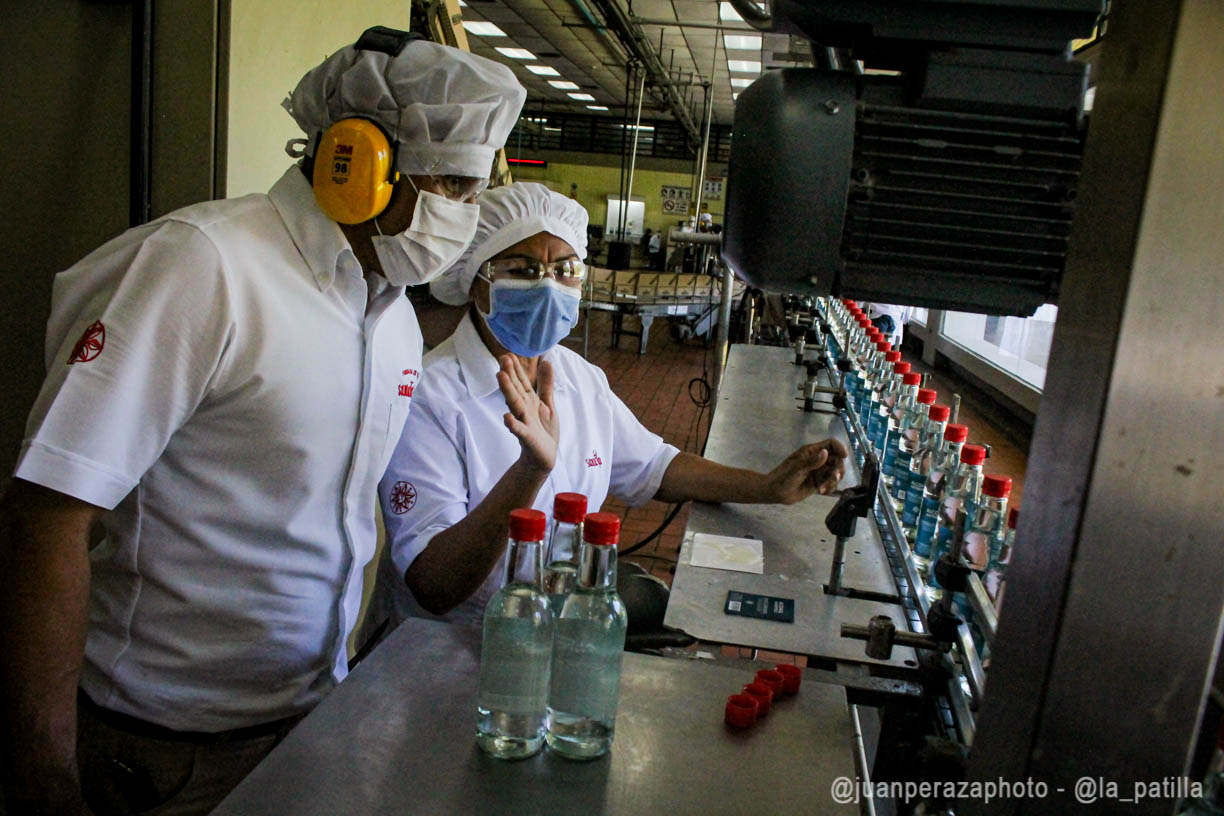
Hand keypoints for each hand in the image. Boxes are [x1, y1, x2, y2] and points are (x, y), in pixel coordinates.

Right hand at [497, 355, 559, 474]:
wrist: (543, 457)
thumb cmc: (543, 430)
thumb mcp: (548, 404)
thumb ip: (546, 384)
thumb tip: (547, 361)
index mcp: (529, 400)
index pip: (521, 381)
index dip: (516, 368)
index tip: (509, 353)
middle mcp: (523, 409)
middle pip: (515, 389)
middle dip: (509, 374)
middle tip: (503, 358)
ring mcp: (524, 422)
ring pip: (515, 405)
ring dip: (508, 391)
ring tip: (500, 377)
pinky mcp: (527, 437)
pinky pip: (519, 430)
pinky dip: (513, 424)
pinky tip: (507, 417)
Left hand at [763, 439, 848, 503]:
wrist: (775, 492)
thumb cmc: (783, 477)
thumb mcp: (797, 468)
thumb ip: (812, 462)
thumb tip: (825, 453)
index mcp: (812, 451)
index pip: (831, 444)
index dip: (839, 448)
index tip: (844, 456)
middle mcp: (818, 460)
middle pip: (837, 460)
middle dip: (838, 469)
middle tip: (834, 478)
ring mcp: (819, 472)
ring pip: (835, 473)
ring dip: (833, 481)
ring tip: (823, 488)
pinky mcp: (819, 483)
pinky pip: (831, 483)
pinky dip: (830, 487)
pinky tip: (822, 492)